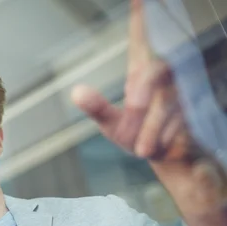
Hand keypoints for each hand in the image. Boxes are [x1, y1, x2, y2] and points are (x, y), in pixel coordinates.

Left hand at [71, 0, 194, 160]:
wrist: (169, 158)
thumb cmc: (138, 135)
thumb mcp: (112, 124)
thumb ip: (97, 107)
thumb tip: (77, 91)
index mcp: (142, 72)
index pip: (143, 37)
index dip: (142, 16)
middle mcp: (165, 77)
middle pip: (159, 69)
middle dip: (144, 92)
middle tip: (133, 108)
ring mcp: (183, 92)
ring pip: (170, 100)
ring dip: (153, 126)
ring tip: (142, 147)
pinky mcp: (198, 110)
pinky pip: (184, 119)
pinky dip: (167, 135)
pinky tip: (159, 146)